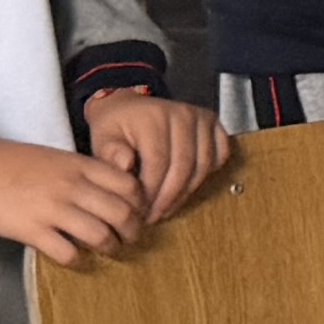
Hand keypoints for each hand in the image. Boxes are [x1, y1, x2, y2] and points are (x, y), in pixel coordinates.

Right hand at [0, 134, 145, 262]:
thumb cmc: (10, 162)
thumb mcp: (54, 157)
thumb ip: (82, 172)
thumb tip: (108, 192)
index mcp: (79, 165)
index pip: (128, 185)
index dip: (140, 203)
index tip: (137, 213)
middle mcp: (72, 186)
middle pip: (122, 213)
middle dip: (133, 231)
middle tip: (130, 239)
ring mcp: (52, 209)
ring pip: (101, 235)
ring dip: (111, 248)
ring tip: (109, 251)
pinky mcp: (31, 230)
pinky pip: (68, 252)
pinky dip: (79, 261)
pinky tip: (77, 259)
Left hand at [85, 89, 227, 226]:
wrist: (129, 107)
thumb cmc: (116, 126)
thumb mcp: (103, 138)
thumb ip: (110, 153)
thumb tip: (125, 164)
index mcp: (154, 117)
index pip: (159, 163)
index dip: (152, 192)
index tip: (141, 210)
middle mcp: (182, 114)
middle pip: (183, 167)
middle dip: (169, 198)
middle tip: (155, 216)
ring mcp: (200, 118)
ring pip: (203, 166)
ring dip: (186, 192)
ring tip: (168, 207)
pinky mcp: (213, 123)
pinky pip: (220, 155)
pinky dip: (207, 174)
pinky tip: (187, 186)